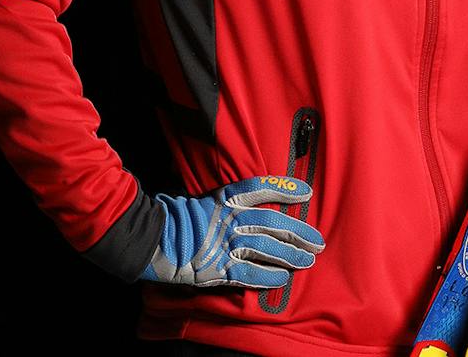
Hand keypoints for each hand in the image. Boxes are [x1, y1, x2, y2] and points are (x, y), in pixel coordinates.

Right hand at [141, 175, 324, 287]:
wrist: (150, 240)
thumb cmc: (176, 219)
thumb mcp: (206, 202)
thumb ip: (230, 204)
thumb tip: (256, 207)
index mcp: (224, 199)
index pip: (261, 189)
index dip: (285, 189)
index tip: (307, 193)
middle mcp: (228, 220)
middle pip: (272, 223)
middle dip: (299, 233)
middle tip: (317, 241)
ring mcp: (223, 244)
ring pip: (266, 248)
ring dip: (290, 255)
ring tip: (307, 260)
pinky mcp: (217, 268)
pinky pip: (249, 273)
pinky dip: (268, 276)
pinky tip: (282, 278)